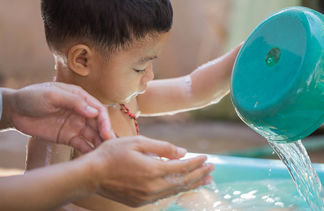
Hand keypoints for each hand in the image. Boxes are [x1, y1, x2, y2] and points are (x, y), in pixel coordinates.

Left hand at [1, 82, 114, 152]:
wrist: (14, 110)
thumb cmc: (33, 96)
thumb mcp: (53, 95)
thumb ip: (74, 102)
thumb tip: (94, 112)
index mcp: (80, 98)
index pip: (98, 110)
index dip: (104, 121)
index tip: (106, 133)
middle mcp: (81, 112)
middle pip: (98, 124)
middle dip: (105, 134)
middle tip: (110, 146)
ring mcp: (75, 125)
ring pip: (92, 135)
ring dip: (99, 143)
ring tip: (105, 154)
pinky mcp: (67, 137)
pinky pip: (81, 144)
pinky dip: (88, 150)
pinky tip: (93, 157)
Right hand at [87, 136, 213, 206]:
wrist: (90, 175)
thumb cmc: (112, 154)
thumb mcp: (138, 142)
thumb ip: (162, 147)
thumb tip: (183, 152)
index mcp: (153, 170)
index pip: (183, 167)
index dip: (196, 163)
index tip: (207, 158)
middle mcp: (153, 187)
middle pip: (183, 181)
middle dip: (199, 175)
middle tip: (213, 169)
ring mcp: (146, 197)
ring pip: (175, 191)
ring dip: (192, 184)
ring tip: (205, 180)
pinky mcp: (140, 202)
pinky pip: (164, 196)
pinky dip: (177, 190)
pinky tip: (183, 186)